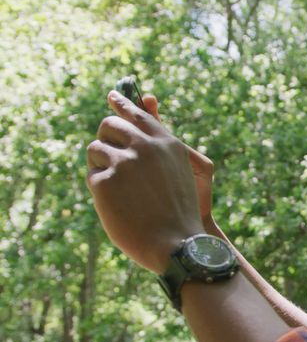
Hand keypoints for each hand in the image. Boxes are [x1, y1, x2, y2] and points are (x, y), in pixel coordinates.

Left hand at [86, 91, 202, 273]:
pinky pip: (91, 175)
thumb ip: (161, 144)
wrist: (179, 245)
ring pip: (95, 148)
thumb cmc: (180, 212)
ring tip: (118, 189)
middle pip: (109, 125)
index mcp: (167, 143)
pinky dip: (99, 188)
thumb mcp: (179, 172)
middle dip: (106, 138)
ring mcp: (125, 162)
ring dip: (100, 164)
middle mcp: (146, 146)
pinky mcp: (106, 181)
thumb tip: (143, 109)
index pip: (138, 113)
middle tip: (109, 156)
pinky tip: (116, 204)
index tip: (113, 96)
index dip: (123, 103)